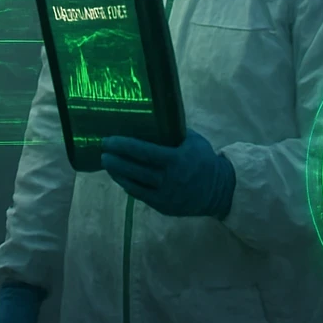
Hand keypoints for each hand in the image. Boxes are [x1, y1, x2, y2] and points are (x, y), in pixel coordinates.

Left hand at [100, 130, 235, 217]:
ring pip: (134, 185)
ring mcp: (165, 196)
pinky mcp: (163, 207)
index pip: (144, 152)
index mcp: (177, 160)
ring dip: (118, 174)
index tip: (109, 140)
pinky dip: (128, 185)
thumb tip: (151, 116)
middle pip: (136, 169)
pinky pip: (140, 195)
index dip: (124, 146)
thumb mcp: (193, 141)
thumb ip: (174, 132)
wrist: (219, 190)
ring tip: (106, 163)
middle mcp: (169, 179)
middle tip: (103, 151)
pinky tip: (120, 176)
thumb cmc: (203, 159)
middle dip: (116, 160)